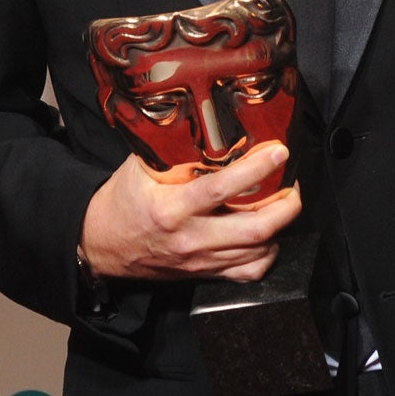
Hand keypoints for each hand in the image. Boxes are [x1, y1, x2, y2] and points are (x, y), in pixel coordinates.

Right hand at [79, 142, 300, 283]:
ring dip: (280, 225)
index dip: (257, 170)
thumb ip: (172, 148)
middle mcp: (190, 238)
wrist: (101, 244)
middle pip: (255, 229)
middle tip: (293, 182)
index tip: (279, 152)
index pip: (222, 189)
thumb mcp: (140, 166)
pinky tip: (267, 234)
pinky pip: (249, 272)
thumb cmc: (122, 200)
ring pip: (258, 251)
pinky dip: (267, 253)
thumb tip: (207, 120)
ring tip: (284, 201)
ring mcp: (200, 261)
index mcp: (171, 208)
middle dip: (285, 205)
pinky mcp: (205, 275)